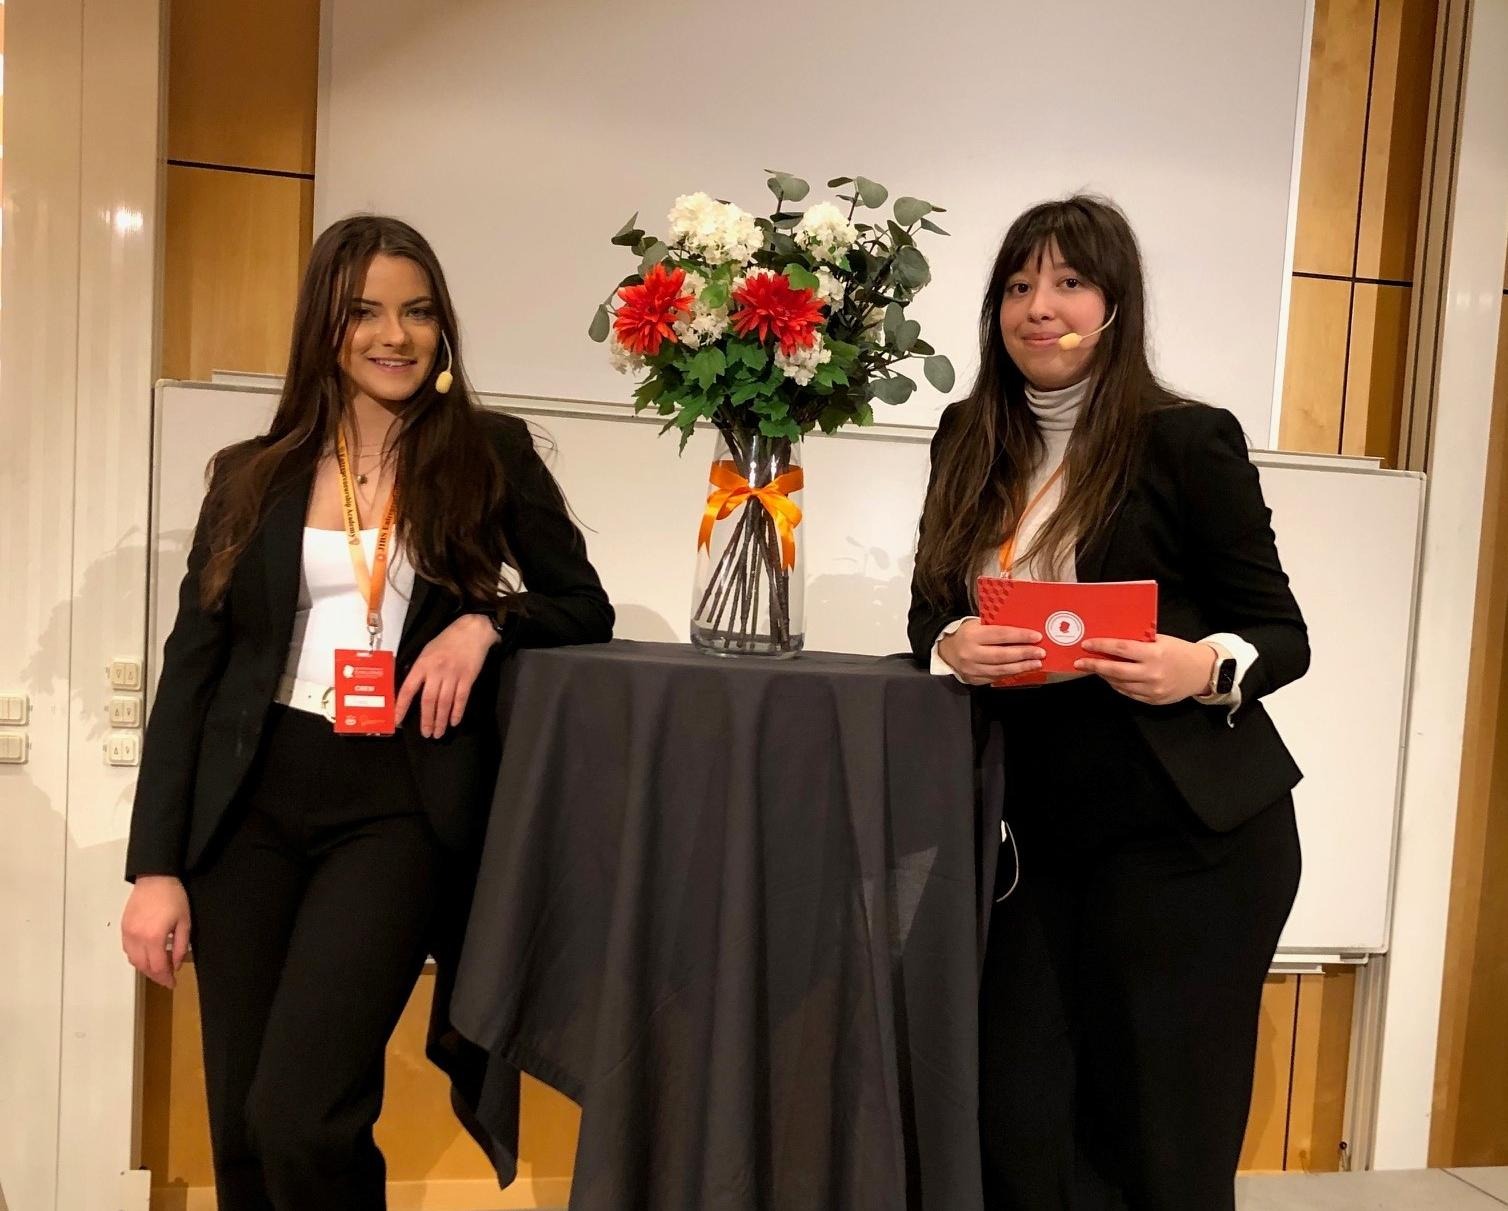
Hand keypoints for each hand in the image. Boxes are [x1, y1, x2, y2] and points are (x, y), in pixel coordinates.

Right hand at [121, 876, 191, 988]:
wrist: (155, 877)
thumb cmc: (173, 897)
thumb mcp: (185, 922)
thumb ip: (180, 946)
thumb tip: (176, 965)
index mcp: (154, 937)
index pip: (158, 967)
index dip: (166, 978)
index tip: (173, 983)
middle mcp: (137, 938)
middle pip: (144, 966)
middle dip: (156, 976)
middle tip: (166, 979)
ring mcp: (127, 933)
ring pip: (133, 960)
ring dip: (145, 968)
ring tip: (158, 970)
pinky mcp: (123, 928)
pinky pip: (127, 950)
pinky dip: (136, 957)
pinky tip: (146, 956)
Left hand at [395, 613, 499, 738]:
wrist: (471, 631)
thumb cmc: (447, 640)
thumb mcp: (427, 651)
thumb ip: (420, 669)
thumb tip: (411, 689)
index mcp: (423, 664)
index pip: (409, 689)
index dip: (402, 706)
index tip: (398, 720)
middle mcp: (436, 671)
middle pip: (429, 700)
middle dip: (427, 720)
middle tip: (426, 734)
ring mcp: (453, 675)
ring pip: (445, 703)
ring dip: (441, 720)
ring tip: (438, 733)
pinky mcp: (468, 678)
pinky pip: (461, 698)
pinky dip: (457, 712)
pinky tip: (454, 722)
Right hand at [937, 620, 1045, 686]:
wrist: (945, 649)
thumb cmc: (967, 633)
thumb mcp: (978, 624)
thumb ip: (996, 627)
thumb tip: (1024, 631)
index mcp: (972, 635)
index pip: (1001, 635)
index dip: (1020, 636)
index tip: (1036, 637)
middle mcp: (971, 653)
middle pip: (1003, 655)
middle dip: (1024, 654)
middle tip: (1040, 652)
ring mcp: (972, 669)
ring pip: (1001, 670)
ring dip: (1022, 667)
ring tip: (1036, 663)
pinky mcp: (974, 679)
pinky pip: (996, 678)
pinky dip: (1011, 674)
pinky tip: (1022, 670)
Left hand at [1075, 635, 1215, 704]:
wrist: (1203, 672)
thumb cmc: (1180, 651)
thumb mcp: (1161, 640)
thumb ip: (1138, 641)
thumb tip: (1111, 640)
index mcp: (1154, 654)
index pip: (1121, 649)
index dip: (1101, 646)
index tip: (1086, 645)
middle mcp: (1152, 673)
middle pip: (1115, 670)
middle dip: (1094, 665)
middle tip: (1080, 662)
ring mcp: (1152, 689)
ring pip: (1119, 684)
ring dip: (1104, 676)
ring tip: (1095, 668)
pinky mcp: (1153, 700)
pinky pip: (1128, 693)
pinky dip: (1117, 685)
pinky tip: (1111, 678)